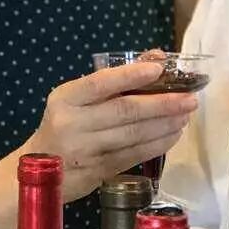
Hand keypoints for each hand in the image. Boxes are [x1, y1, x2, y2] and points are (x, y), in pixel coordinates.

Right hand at [26, 59, 197, 200]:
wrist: (38, 171)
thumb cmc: (65, 124)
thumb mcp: (78, 98)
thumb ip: (115, 79)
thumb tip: (157, 57)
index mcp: (66, 98)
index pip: (101, 83)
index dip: (131, 75)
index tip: (159, 69)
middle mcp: (73, 123)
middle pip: (124, 111)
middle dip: (162, 104)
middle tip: (189, 99)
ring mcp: (86, 150)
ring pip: (133, 135)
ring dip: (165, 125)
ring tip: (185, 115)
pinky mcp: (98, 171)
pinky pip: (134, 155)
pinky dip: (157, 144)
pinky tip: (172, 135)